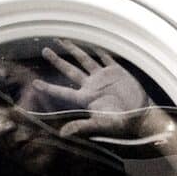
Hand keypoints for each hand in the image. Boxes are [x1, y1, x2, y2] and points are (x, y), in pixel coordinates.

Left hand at [32, 40, 152, 138]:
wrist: (141, 115)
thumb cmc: (121, 124)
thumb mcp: (101, 125)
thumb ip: (83, 126)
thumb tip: (63, 134)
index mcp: (86, 98)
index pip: (63, 92)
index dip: (49, 88)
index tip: (35, 83)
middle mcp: (92, 86)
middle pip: (70, 71)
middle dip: (57, 60)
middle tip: (45, 50)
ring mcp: (103, 78)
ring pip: (85, 60)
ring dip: (74, 50)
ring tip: (63, 41)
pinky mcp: (116, 72)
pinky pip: (105, 58)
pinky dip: (99, 51)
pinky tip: (92, 43)